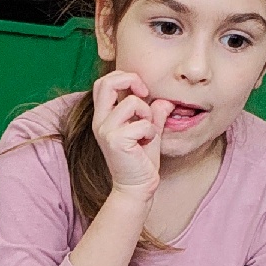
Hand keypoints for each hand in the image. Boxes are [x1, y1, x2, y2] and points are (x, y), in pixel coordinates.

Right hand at [88, 70, 166, 201]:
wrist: (136, 187)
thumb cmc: (141, 161)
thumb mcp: (149, 130)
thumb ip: (155, 114)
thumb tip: (166, 100)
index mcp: (104, 117)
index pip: (103, 83)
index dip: (123, 77)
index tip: (141, 90)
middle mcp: (100, 121)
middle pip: (107, 82)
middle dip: (131, 80)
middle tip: (145, 93)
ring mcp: (106, 130)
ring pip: (132, 102)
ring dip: (147, 114)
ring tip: (147, 131)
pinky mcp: (116, 140)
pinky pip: (142, 123)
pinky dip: (151, 131)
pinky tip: (146, 143)